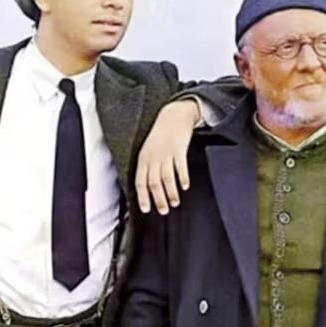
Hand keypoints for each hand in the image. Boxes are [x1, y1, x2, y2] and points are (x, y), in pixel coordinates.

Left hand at [136, 99, 200, 214]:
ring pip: (166, 178)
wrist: (173, 116)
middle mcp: (153, 157)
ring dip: (171, 193)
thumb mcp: (148, 150)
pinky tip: (185, 186)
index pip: (140, 182)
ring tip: (175, 202)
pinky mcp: (179, 149)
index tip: (146, 209)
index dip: (143, 197)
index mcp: (143, 159)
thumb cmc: (160, 136)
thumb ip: (148, 167)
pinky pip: (180, 167)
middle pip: (154, 183)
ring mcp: (166, 153)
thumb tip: (148, 187)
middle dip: (158, 199)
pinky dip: (182, 178)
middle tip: (164, 210)